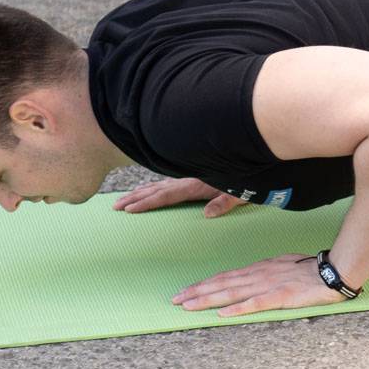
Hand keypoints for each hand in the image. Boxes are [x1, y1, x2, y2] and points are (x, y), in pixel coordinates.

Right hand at [113, 176, 247, 218]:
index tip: (129, 210)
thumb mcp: (241, 192)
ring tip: (123, 199)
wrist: (253, 153)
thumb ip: (225, 203)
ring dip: (141, 192)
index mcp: (195, 184)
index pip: (166, 196)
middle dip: (135, 198)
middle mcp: (188, 179)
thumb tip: (207, 215)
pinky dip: (154, 186)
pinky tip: (149, 189)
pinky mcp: (192, 176)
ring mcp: (189, 176)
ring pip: (159, 184)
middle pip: (156, 189)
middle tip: (115, 207)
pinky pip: (168, 182)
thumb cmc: (249, 177)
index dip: (147, 203)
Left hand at [172, 253, 347, 317]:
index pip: (225, 277)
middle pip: (222, 284)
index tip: (185, 291)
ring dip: (208, 300)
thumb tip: (248, 279)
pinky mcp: (280, 297)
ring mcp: (268, 286)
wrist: (332, 270)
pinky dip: (238, 309)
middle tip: (176, 300)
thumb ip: (263, 273)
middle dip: (197, 292)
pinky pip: (255, 304)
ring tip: (189, 306)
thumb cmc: (309, 269)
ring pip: (232, 293)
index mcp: (258, 270)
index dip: (204, 284)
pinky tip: (224, 315)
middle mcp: (258, 276)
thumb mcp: (281, 266)